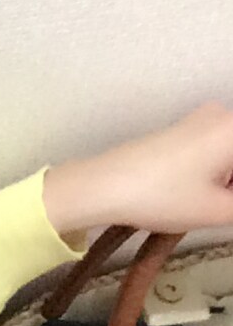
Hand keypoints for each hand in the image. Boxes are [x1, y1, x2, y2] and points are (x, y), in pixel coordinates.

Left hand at [43, 103, 232, 237]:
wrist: (104, 185)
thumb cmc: (163, 196)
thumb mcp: (216, 210)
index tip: (228, 206)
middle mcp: (221, 115)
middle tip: (222, 207)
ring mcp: (198, 120)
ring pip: (228, 154)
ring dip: (227, 182)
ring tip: (211, 207)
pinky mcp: (179, 131)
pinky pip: (212, 151)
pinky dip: (214, 173)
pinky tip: (197, 196)